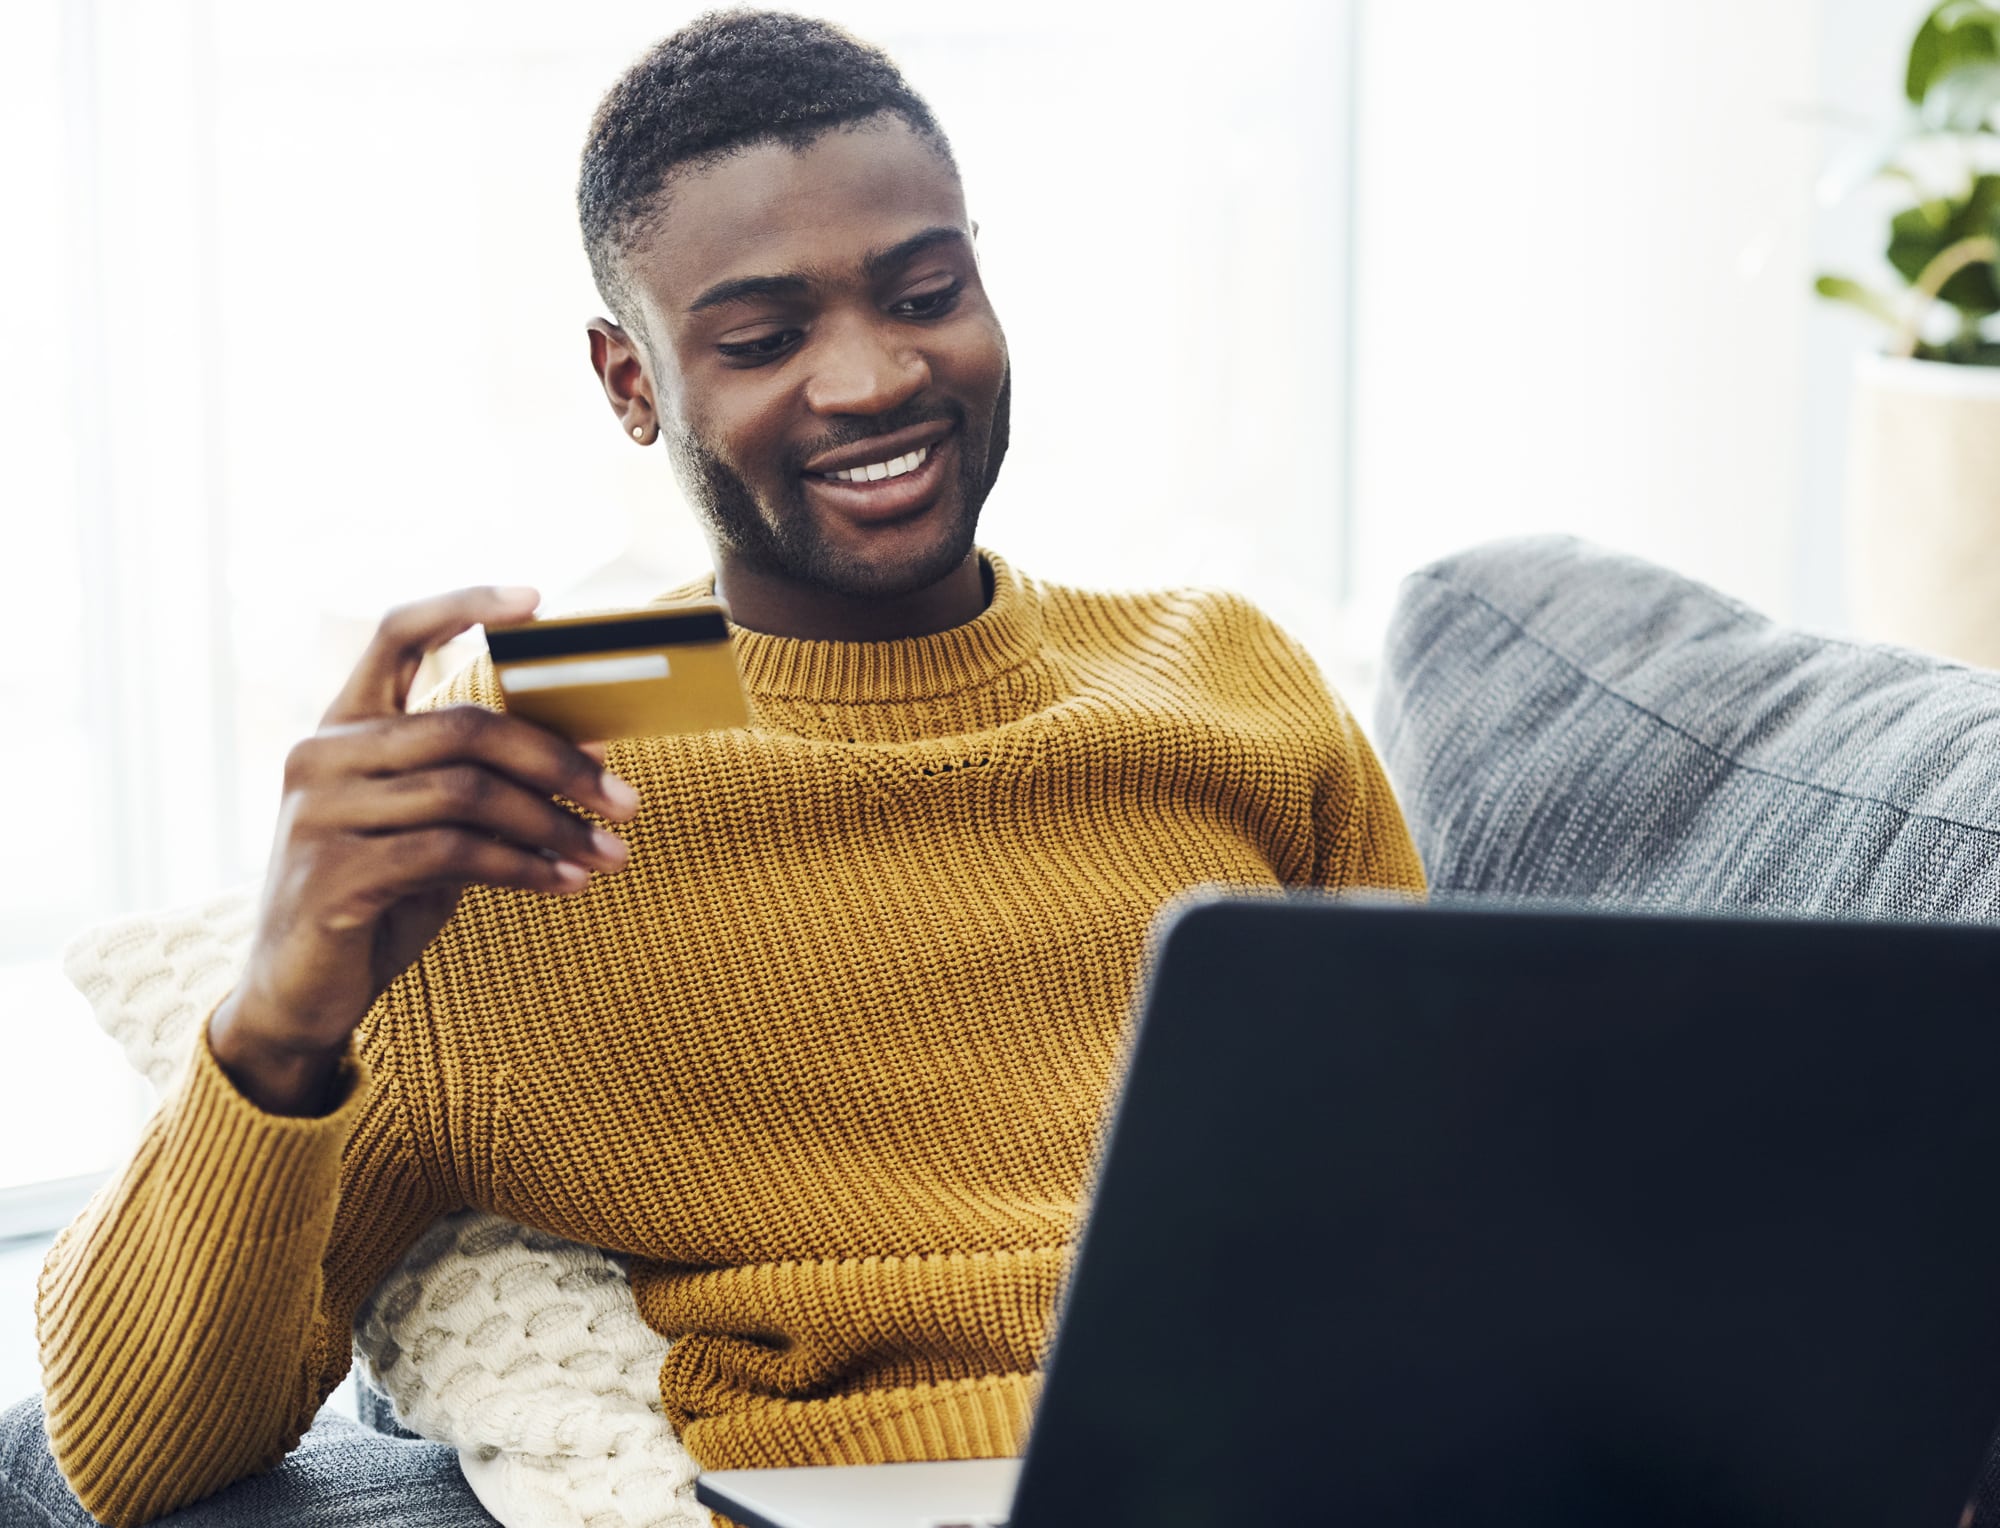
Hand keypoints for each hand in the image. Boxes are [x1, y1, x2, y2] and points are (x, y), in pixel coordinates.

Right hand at [209, 586, 640, 1114]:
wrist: (298, 993)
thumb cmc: (378, 895)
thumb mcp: (430, 823)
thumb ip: (481, 776)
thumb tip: (591, 740)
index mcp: (343, 725)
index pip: (394, 634)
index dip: (464, 604)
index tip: (538, 601)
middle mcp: (321, 754)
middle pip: (465, 726)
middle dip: (559, 763)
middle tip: (627, 801)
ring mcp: (320, 813)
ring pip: (468, 794)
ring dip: (555, 827)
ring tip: (610, 855)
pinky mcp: (334, 876)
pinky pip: (455, 854)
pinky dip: (525, 868)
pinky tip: (566, 884)